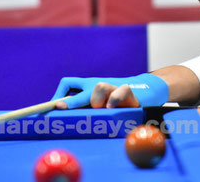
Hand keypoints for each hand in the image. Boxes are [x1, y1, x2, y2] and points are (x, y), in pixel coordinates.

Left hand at [51, 74, 168, 109]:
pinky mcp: (129, 93)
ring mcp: (114, 87)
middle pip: (81, 86)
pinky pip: (121, 91)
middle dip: (70, 100)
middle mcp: (99, 84)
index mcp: (88, 87)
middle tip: (60, 108)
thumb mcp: (98, 106)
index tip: (55, 107)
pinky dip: (115, 99)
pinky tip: (112, 108)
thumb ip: (83, 109)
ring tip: (102, 110)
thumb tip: (62, 116)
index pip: (69, 82)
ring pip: (100, 87)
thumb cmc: (117, 104)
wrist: (145, 93)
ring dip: (98, 101)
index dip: (59, 94)